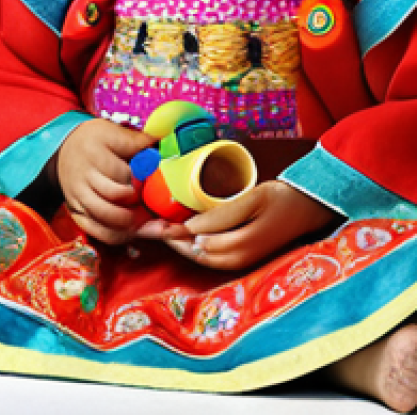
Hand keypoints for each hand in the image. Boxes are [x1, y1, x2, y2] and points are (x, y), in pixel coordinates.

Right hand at [54, 119, 155, 245]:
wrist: (64, 152)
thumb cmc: (94, 141)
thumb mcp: (113, 133)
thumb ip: (137, 140)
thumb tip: (164, 140)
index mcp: (93, 154)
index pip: (123, 173)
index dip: (144, 181)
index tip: (157, 181)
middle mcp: (83, 178)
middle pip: (116, 197)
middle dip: (140, 202)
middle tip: (155, 202)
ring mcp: (79, 198)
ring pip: (109, 219)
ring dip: (133, 222)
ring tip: (147, 216)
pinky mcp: (77, 214)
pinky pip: (100, 233)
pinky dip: (121, 235)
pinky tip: (134, 229)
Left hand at [165, 180, 337, 269]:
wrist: (309, 209)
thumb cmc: (281, 199)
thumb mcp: (253, 200)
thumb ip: (223, 215)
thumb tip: (192, 228)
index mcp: (243, 244)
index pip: (199, 242)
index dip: (174, 233)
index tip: (154, 224)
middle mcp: (241, 258)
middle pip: (198, 255)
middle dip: (173, 241)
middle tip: (150, 227)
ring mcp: (244, 260)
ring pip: (205, 259)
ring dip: (182, 245)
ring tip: (162, 230)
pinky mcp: (245, 256)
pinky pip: (215, 257)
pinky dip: (196, 247)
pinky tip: (185, 234)